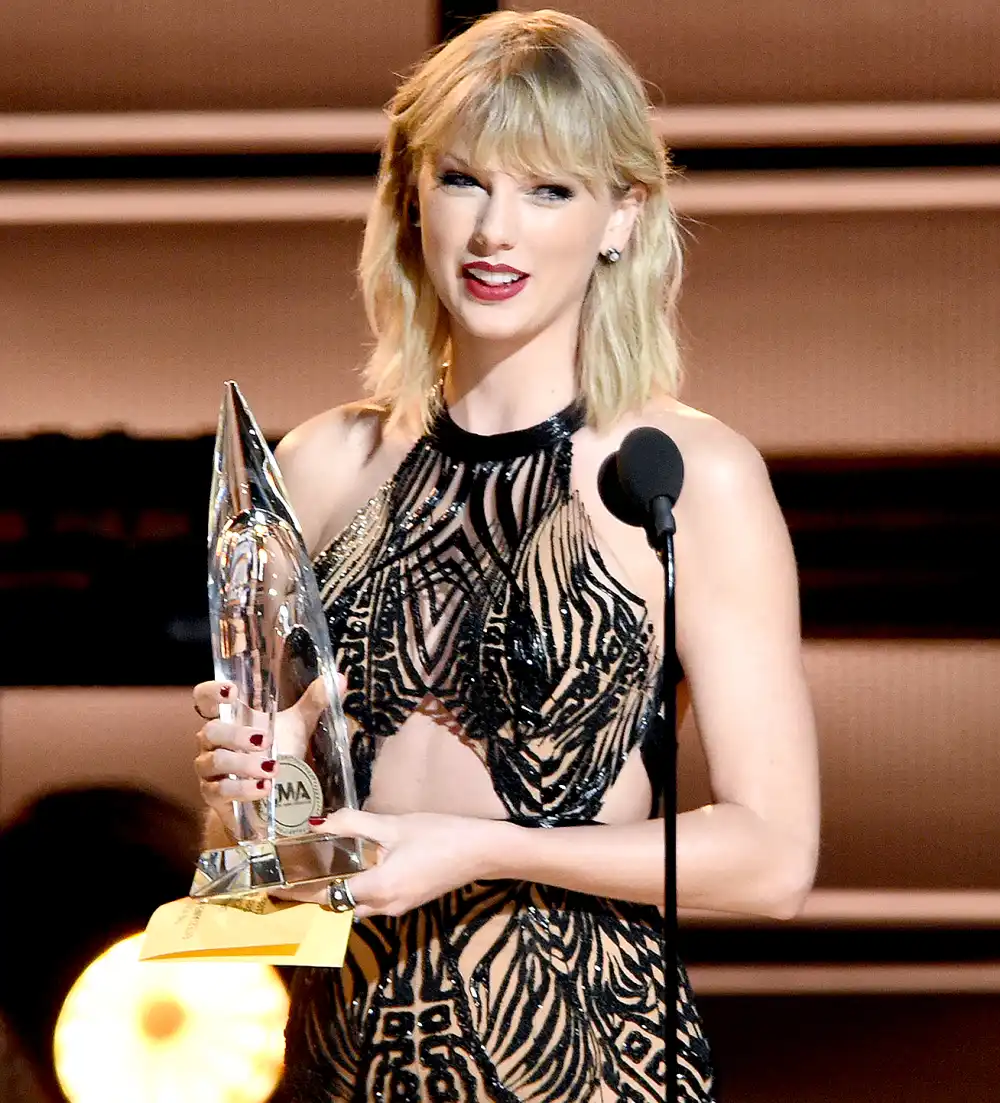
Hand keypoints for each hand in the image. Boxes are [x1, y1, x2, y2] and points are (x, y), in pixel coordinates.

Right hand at [192, 675, 340, 825]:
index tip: (233, 691)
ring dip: (243, 764)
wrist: (273, 796)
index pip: (205, 698)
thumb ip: (314, 701)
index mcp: (230, 718)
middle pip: (210, 730)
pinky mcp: (213, 795)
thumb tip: (339, 679)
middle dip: (236, 735)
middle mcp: (213, 741)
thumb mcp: (298, 725)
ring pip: (213, 761)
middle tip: (265, 740)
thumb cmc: (280, 750)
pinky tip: (265, 788)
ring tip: (272, 769)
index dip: (212, 691)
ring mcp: (210, 769)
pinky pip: (220, 791)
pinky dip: (243, 789)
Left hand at [274, 808, 514, 918]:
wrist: (484, 852)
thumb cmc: (440, 835)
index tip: (271, 886)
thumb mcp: (394, 825)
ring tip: (316, 869)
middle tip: (291, 874)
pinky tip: (353, 868)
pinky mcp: (409, 901)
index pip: (325, 896)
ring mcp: (398, 908)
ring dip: (335, 892)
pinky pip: (372, 901)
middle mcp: (384, 907)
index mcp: (377, 889)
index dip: (297, 892)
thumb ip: (354, 824)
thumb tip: (318, 824)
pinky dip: (356, 889)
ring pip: (355, 905)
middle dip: (313, 894)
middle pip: (337, 906)